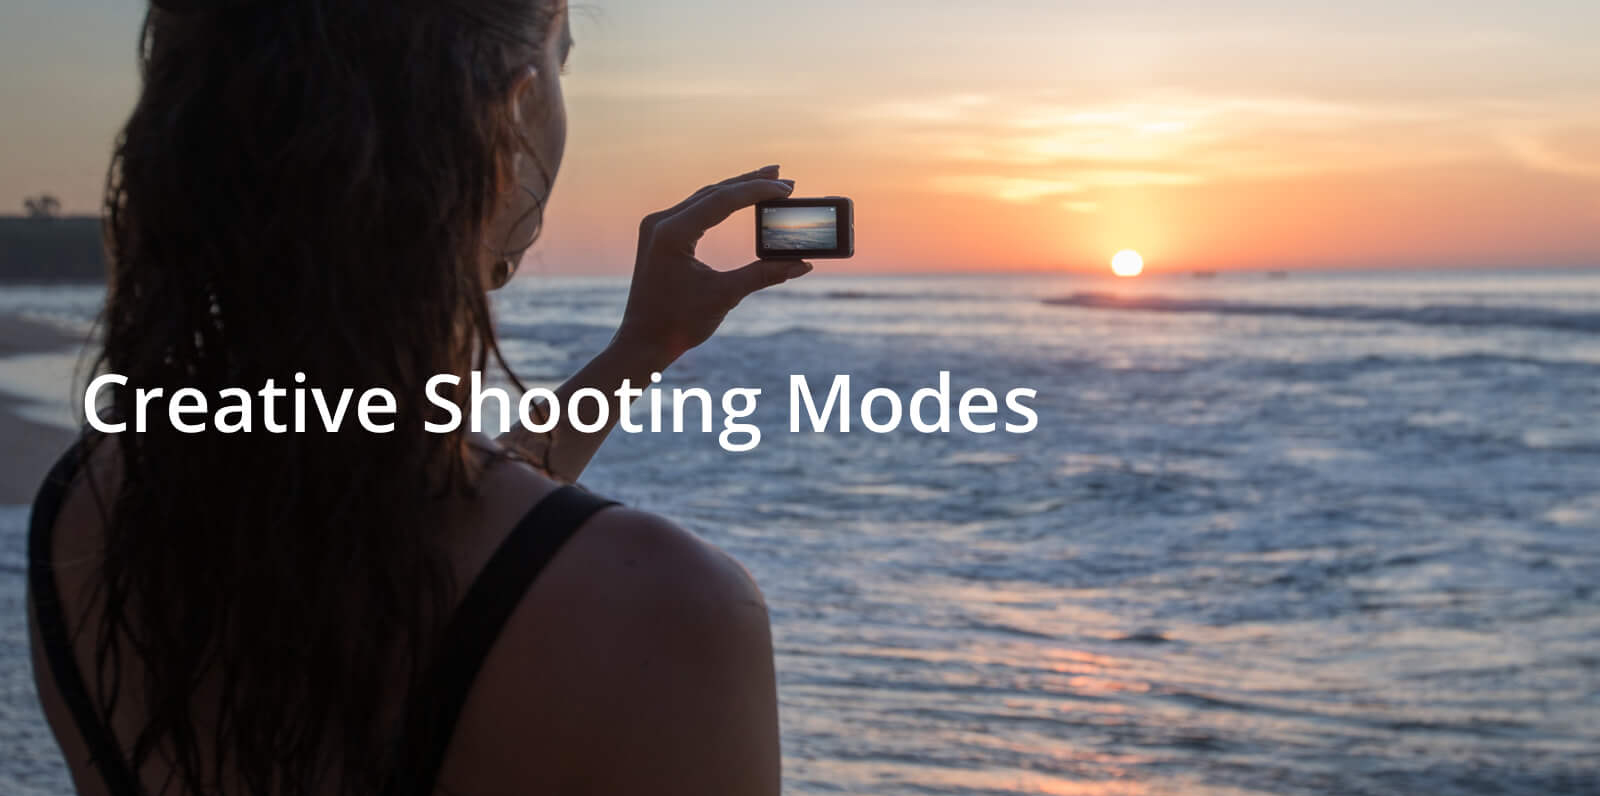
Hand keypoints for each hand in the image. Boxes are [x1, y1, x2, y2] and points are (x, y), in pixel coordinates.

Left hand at [614, 165, 813, 367]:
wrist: (642, 342)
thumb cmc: (678, 324)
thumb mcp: (725, 296)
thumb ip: (763, 275)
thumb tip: (801, 264)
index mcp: (671, 234)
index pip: (721, 200)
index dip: (756, 192)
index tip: (786, 188)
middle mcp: (660, 223)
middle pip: (713, 192)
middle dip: (749, 183)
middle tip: (782, 176)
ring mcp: (656, 227)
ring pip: (703, 198)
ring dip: (735, 190)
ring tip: (767, 181)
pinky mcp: (659, 236)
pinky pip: (694, 211)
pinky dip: (719, 204)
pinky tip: (738, 199)